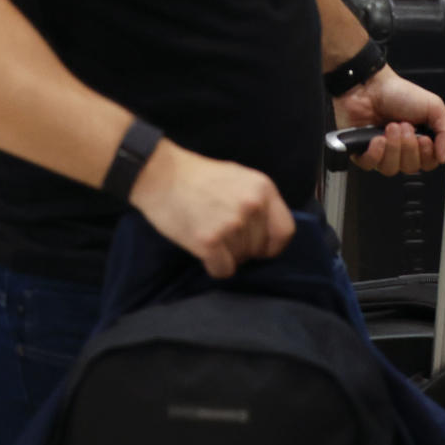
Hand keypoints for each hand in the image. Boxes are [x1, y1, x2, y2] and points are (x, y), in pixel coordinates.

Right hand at [128, 138, 295, 278]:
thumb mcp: (238, 177)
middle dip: (243, 249)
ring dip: (225, 255)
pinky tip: (201, 247)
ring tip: (207, 232)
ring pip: (240, 261)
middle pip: (259, 249)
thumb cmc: (197, 176)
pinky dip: (212, 265)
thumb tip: (269, 232)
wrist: (159, 174)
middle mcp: (252, 206)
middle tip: (221, 234)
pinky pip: (222, 270)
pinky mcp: (210, 241)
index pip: (285, 231)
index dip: (272, 244)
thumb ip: (258, 201)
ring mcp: (232, 224)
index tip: (258, 247)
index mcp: (263, 188)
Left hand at [332, 66, 444, 174]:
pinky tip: (377, 138)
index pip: (428, 164)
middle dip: (409, 147)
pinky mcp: (361, 151)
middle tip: (405, 126)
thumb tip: (443, 156)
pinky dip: (375, 153)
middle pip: (410, 168)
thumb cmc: (398, 92)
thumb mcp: (434, 106)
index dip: (427, 155)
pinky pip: (370, 165)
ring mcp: (381, 151)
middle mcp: (400, 148)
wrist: (369, 85)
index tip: (424, 139)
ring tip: (390, 127)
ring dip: (393, 148)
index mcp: (419, 140)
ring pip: (390, 169)